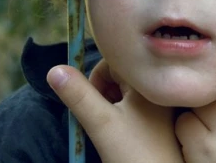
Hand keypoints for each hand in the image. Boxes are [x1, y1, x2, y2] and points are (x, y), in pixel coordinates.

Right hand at [47, 62, 183, 162]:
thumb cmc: (134, 155)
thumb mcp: (101, 123)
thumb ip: (78, 95)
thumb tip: (53, 68)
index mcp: (147, 81)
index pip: (114, 61)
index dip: (95, 79)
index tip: (92, 102)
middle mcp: (157, 89)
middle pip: (119, 76)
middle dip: (102, 94)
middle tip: (100, 119)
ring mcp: (161, 106)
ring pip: (125, 93)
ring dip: (110, 107)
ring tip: (110, 129)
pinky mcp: (161, 122)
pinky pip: (135, 107)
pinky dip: (122, 117)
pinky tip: (122, 136)